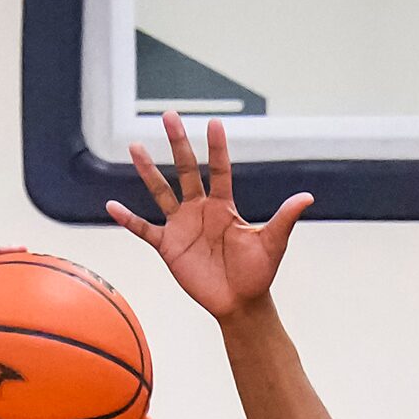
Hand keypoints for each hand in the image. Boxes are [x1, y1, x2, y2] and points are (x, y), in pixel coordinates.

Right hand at [109, 113, 310, 319]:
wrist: (240, 303)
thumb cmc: (258, 273)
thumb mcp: (273, 243)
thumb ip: (284, 218)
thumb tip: (307, 197)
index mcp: (224, 205)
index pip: (219, 169)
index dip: (216, 148)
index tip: (213, 123)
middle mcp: (200, 210)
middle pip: (186, 169)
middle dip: (177, 143)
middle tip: (168, 115)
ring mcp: (182, 226)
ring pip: (161, 191)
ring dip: (148, 170)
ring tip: (134, 146)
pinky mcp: (168, 246)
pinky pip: (143, 230)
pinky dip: (127, 219)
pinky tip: (111, 205)